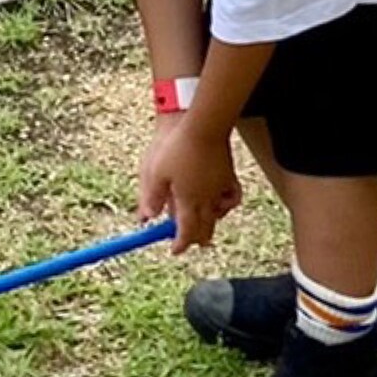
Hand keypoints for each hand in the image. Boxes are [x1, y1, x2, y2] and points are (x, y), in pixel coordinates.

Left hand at [139, 119, 240, 254]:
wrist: (204, 125)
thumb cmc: (177, 147)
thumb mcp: (155, 172)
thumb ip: (151, 197)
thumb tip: (145, 218)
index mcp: (188, 201)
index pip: (186, 233)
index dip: (180, 244)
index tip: (174, 250)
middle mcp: (207, 200)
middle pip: (204, 229)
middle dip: (195, 238)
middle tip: (186, 240)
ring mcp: (221, 189)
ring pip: (218, 216)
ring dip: (209, 223)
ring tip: (200, 223)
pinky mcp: (229, 176)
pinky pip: (231, 199)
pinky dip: (226, 206)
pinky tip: (219, 203)